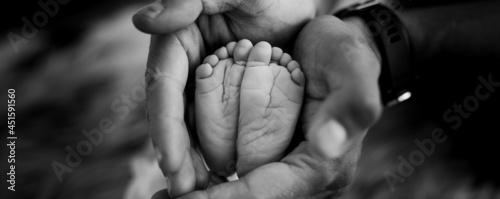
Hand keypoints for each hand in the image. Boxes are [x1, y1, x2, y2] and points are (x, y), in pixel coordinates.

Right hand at [135, 0, 315, 196]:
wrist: (296, 2)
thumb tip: (143, 21)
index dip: (164, 124)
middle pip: (174, 114)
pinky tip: (224, 174)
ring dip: (193, 160)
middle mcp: (186, 64)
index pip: (164, 86)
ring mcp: (205, 82)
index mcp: (179, 39)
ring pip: (192, 125)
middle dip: (176, 153)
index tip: (170, 160)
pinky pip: (215, 126)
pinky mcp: (224, 94)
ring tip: (201, 191)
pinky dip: (216, 150)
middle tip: (183, 189)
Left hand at [150, 15, 382, 198]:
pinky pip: (243, 176)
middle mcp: (304, 177)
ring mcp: (290, 171)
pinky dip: (214, 182)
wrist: (340, 54)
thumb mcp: (352, 69)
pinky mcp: (278, 159)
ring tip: (165, 194)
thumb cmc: (344, 57)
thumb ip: (350, 105)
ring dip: (207, 194)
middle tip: (161, 198)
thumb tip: (328, 145)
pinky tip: (187, 178)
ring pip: (244, 192)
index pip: (266, 192)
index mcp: (321, 165)